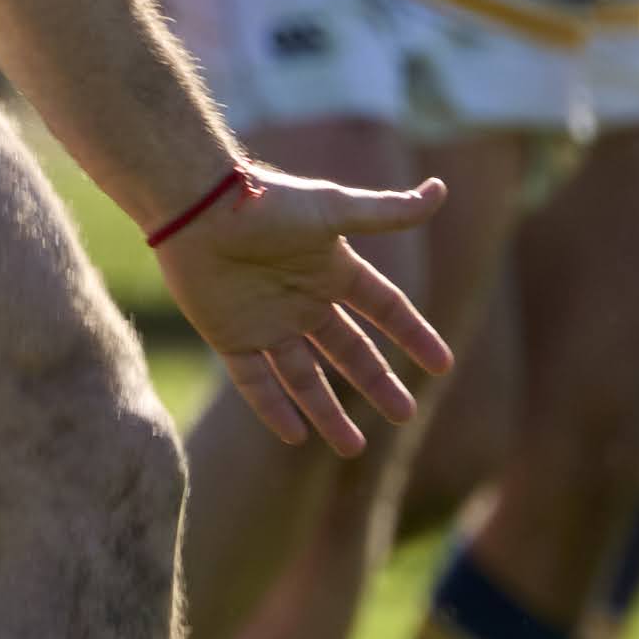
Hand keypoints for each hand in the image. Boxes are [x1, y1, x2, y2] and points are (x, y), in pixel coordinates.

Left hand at [154, 164, 455, 455]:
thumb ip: (386, 213)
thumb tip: (441, 189)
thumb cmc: (267, 204)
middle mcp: (304, 301)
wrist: (196, 206)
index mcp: (332, 270)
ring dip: (328, 413)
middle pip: (350, 352)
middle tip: (405, 415)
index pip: (385, 309)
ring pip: (305, 378)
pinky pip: (256, 383)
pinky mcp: (230, 338)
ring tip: (353, 449)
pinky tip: (296, 437)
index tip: (442, 365)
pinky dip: (274, 409)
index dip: (413, 335)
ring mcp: (267, 322)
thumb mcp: (333, 210)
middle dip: (378, 383)